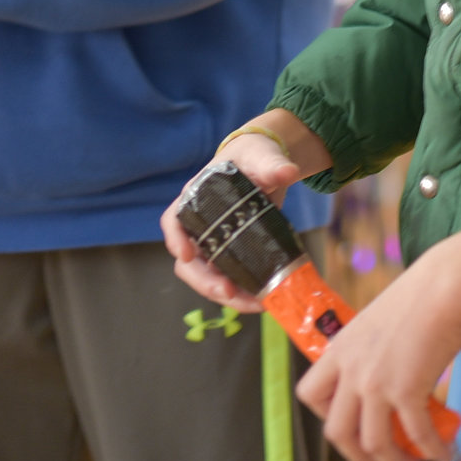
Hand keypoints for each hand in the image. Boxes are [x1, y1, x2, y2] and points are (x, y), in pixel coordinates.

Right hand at [165, 111, 332, 308]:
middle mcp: (199, 224)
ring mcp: (214, 242)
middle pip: (188, 260)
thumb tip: (287, 172)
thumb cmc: (255, 156)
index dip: (175, 239)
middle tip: (228, 293)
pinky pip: (228, 278)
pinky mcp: (231, 253)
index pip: (173, 220)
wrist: (267, 165)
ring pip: (206, 275)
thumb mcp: (262, 156)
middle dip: (204, 281)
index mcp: (196, 198)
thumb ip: (272, 164)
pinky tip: (260, 300)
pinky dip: (241, 292)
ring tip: (252, 304)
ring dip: (224, 294)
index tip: (187, 254)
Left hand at [299, 229, 460, 460]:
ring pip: (373, 444)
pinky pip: (417, 434)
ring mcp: (376, 384)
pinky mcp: (407, 391)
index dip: (326, 415)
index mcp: (339, 350)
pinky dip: (432, 450)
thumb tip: (384, 373)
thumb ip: (367, 351)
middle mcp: (352, 371)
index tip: (350, 418)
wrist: (442, 288)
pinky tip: (443, 453)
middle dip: (356, 453)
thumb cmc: (417, 297)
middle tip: (377, 453)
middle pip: (336, 432)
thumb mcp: (374, 322)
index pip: (309, 394)